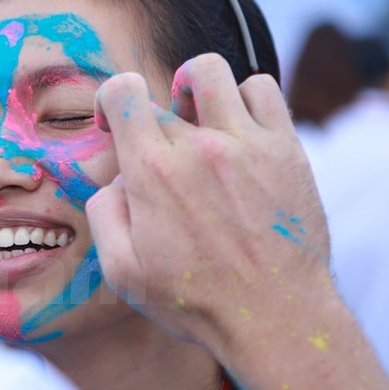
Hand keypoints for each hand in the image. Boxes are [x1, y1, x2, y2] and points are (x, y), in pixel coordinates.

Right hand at [87, 54, 388, 389]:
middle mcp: (198, 147)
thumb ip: (103, 214)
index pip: (122, 90)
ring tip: (198, 118)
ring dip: (195, 88)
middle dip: (152, 118)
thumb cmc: (196, 300)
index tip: (115, 124)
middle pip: (162, 95)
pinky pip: (262, 88)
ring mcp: (246, 143)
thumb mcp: (123, 271)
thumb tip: (115, 180)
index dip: (110, 99)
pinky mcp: (285, 149)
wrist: (275, 318)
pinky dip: (245, 98)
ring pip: (211, 71)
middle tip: (161, 152)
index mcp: (152, 172)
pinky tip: (239, 128)